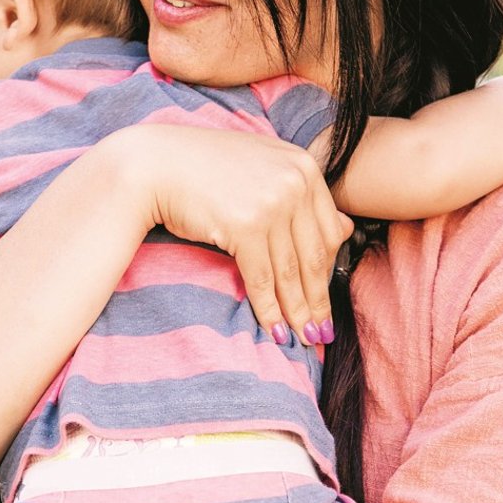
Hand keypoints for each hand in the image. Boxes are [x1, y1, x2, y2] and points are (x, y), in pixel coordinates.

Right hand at [116, 124, 353, 342]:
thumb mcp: (264, 166)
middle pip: (315, 255)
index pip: (330, 231)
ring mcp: (272, 203)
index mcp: (304, 166)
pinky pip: (263, 278)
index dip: (329, 272)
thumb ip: (302, 193)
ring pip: (291, 272)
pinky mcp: (245, 226)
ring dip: (298, 312)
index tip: (325, 299)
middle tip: (322, 332)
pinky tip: (276, 331)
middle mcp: (295, 182)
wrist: (155, 164)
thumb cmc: (205, 167)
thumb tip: (347, 229)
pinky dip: (270, 310)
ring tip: (303, 339)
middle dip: (318, 300)